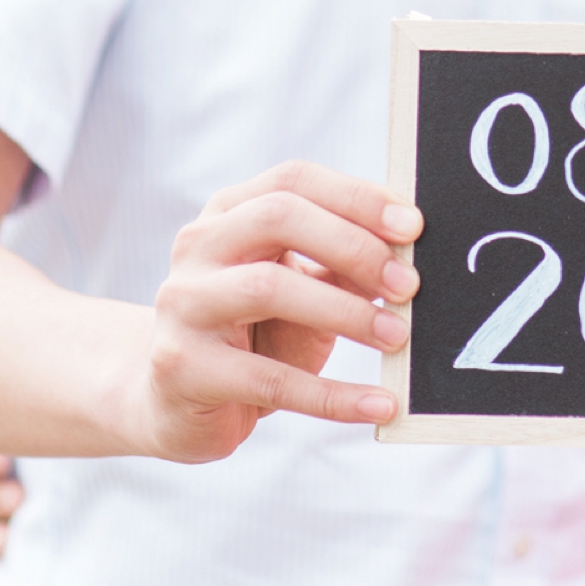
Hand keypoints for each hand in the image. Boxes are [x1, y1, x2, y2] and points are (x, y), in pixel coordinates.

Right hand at [136, 160, 422, 462]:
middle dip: (353, 246)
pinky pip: (268, 379)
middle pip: (278, 217)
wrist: (170, 402)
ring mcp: (182, 304)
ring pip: (267, 288)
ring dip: (346, 313)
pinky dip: (332, 395)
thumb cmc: (253, 335)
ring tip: (398, 338)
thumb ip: (344, 266)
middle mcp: (197, 246)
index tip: (413, 227)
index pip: (293, 181)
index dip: (357, 197)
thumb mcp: (303, 291)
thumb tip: (408, 257)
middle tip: (408, 286)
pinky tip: (377, 405)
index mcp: (228, 213)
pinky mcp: (182, 367)